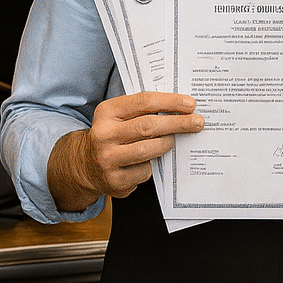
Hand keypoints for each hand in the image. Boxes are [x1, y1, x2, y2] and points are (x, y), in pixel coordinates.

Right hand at [48, 92, 201, 210]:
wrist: (84, 165)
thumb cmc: (113, 134)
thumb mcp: (119, 115)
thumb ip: (144, 109)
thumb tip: (182, 106)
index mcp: (106, 112)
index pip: (144, 102)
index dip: (171, 102)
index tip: (191, 104)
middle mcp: (103, 135)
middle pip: (149, 126)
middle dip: (178, 123)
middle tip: (198, 122)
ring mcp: (107, 159)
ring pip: (149, 150)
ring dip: (167, 144)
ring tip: (173, 141)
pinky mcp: (114, 181)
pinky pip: (145, 171)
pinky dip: (152, 166)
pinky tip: (147, 161)